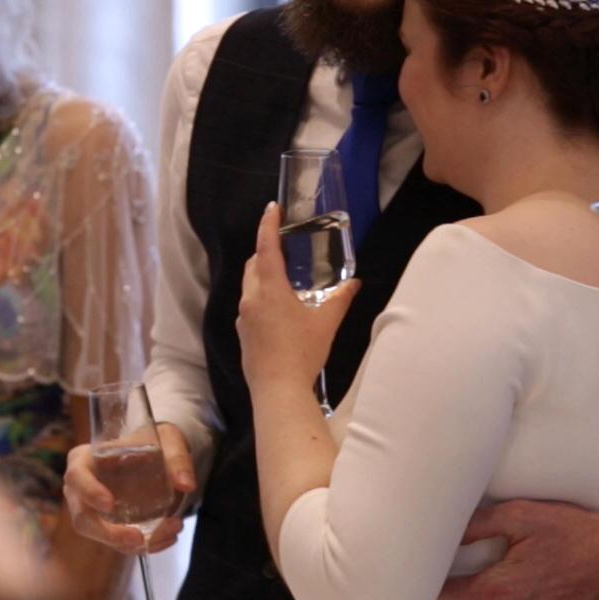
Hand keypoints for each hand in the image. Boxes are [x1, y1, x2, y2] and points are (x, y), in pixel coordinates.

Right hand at [64, 422, 194, 553]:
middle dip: (109, 534)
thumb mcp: (166, 441)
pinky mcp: (107, 527)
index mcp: (85, 459)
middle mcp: (81, 489)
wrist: (154, 456)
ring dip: (131, 543)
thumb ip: (177, 459)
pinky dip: (143, 546)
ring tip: (169, 533)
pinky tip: (168, 538)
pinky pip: (118, 543)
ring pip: (100, 536)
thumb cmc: (150, 443)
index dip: (89, 491)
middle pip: (83, 517)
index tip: (109, 504)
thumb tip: (186, 485)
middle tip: (139, 538)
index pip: (77, 476)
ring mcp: (92, 511)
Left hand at [237, 202, 358, 387]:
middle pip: (253, 265)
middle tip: (284, 248)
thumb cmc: (303, 353)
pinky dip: (261, 298)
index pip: (265, 247)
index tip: (272, 209)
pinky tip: (279, 311)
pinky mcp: (243, 334)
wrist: (278, 390)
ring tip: (284, 279)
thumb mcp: (327, 323)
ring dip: (262, 276)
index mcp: (269, 289)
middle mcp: (251, 299)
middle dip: (265, 251)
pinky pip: (249, 306)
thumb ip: (341, 299)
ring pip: (249, 286)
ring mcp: (243, 318)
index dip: (268, 225)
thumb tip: (355, 284)